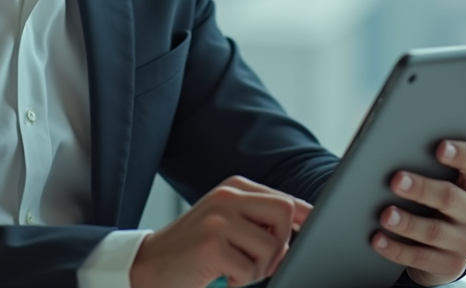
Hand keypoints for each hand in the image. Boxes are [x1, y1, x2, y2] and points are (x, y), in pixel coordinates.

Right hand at [129, 175, 311, 287]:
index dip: (306, 219)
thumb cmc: (195, 251)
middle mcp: (227, 196)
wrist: (149, 265)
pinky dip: (239, 281)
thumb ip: (260, 222)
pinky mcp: (212, 244)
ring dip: (257, 268)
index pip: (285, 199)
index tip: (316, 234)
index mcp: (234, 187)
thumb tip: (304, 231)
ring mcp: (218, 218)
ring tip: (233, 268)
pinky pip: (249, 269)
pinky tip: (220, 275)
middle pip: (285, 212)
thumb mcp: (228, 225)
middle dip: (282, 243)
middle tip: (262, 260)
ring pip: (271, 246)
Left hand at [370, 140, 465, 285]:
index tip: (440, 147)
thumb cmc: (438, 203)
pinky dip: (396, 248)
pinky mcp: (451, 264)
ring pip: (434, 231)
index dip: (460, 154)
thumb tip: (390, 154)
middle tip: (396, 181)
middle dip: (422, 189)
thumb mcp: (442, 184)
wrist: (447, 248)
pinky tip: (378, 239)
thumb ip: (427, 168)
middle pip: (450, 197)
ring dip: (407, 223)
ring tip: (385, 214)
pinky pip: (421, 257)